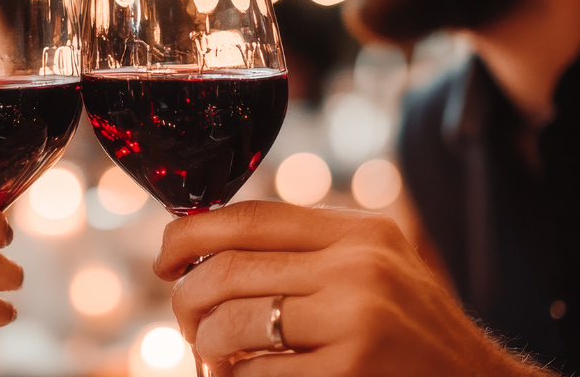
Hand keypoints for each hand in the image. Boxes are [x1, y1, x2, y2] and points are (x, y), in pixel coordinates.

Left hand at [155, 201, 540, 376]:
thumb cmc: (413, 336)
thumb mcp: (377, 271)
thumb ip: (312, 253)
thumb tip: (209, 248)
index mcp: (362, 233)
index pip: (251, 217)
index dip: (191, 234)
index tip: (166, 257)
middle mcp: (360, 268)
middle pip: (230, 269)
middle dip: (187, 298)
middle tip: (184, 320)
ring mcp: (356, 322)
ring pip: (232, 323)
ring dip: (207, 345)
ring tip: (214, 355)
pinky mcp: (349, 372)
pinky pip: (256, 373)